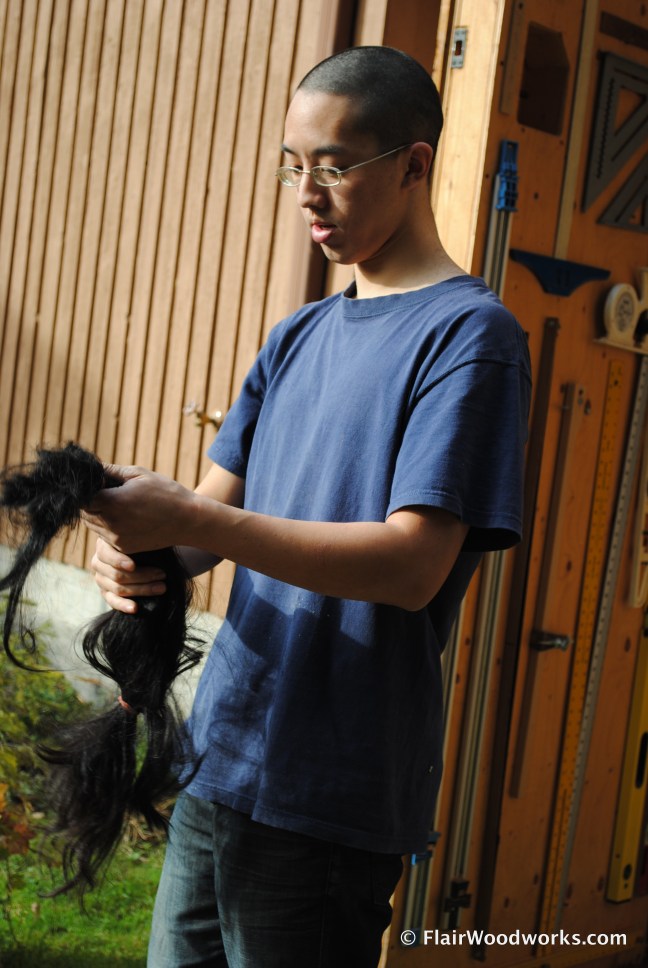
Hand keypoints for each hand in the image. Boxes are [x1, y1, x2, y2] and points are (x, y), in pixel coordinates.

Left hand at [82, 464, 198, 553]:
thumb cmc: (166, 493)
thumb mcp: (140, 474)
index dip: (85, 490)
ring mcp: (117, 539)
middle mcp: (112, 524)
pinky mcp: (124, 548)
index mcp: (113, 502)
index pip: (81, 498)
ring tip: (119, 505)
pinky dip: (109, 527)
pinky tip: (127, 518)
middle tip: (105, 492)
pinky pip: (106, 536)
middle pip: (85, 513)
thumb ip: (112, 471)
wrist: (188, 521)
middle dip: (90, 502)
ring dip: (98, 514)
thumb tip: (92, 468)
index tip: (95, 483)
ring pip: (93, 525)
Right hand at [91, 537, 166, 613]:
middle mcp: (98, 562)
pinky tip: (135, 608)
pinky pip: (113, 601)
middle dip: (142, 576)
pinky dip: (124, 605)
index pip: (106, 554)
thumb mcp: (141, 536)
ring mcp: (101, 579)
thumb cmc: (143, 541)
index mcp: (104, 545)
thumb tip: (159, 534)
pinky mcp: (106, 593)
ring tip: (162, 587)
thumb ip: (143, 537)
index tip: (133, 566)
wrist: (143, 554)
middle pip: (116, 575)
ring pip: (118, 589)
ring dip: (142, 589)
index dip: (118, 561)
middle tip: (163, 574)